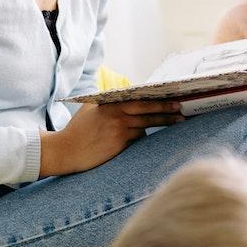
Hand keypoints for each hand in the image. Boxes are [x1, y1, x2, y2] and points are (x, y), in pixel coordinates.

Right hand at [41, 101, 182, 175]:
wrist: (65, 151)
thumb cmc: (77, 131)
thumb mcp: (90, 110)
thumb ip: (107, 103)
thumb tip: (124, 96)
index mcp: (110, 104)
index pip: (138, 99)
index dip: (156, 99)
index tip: (171, 97)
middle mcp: (116, 115)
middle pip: (147, 111)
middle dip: (166, 110)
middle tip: (180, 110)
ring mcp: (118, 130)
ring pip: (146, 125)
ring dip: (162, 123)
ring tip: (177, 121)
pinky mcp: (119, 145)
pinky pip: (138, 139)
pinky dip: (143, 136)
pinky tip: (149, 136)